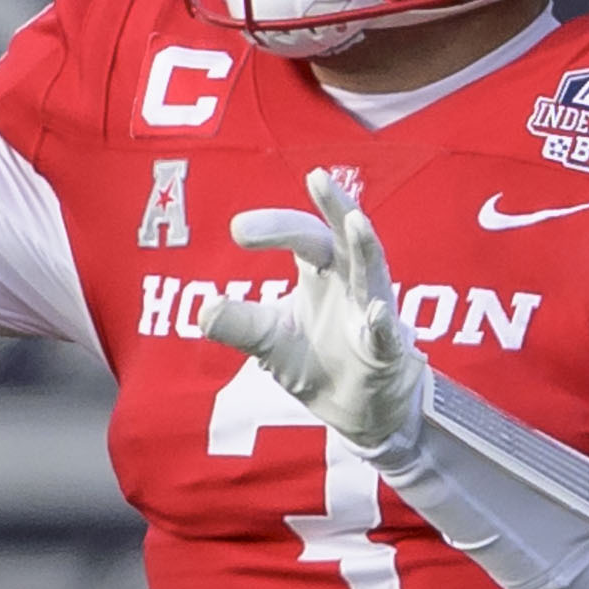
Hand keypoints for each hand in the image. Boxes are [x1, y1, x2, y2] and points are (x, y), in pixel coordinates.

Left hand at [198, 168, 424, 462]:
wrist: (359, 412)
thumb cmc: (319, 362)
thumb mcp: (269, 341)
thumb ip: (239, 324)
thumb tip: (202, 310)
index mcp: (322, 271)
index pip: (303, 233)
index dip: (276, 226)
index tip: (237, 231)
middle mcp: (351, 282)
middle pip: (343, 235)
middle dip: (332, 206)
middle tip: (316, 176)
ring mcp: (373, 313)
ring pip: (373, 272)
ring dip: (366, 247)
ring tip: (356, 220)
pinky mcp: (386, 352)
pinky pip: (385, 334)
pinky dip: (380, 323)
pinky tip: (374, 312)